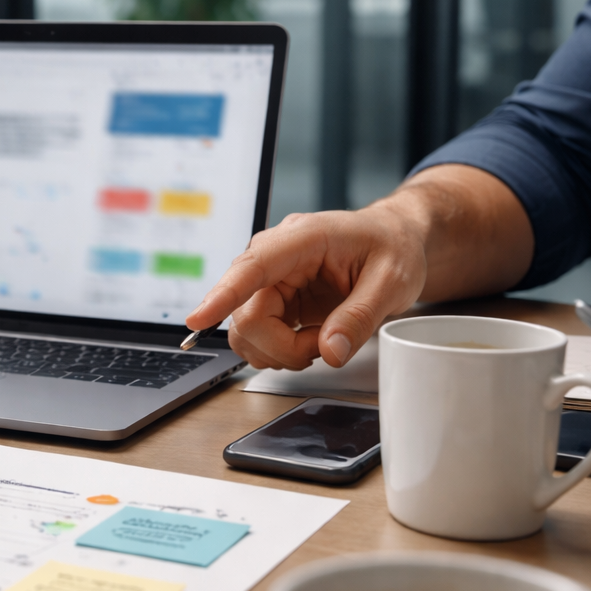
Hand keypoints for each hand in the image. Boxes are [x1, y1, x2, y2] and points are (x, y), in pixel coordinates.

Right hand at [183, 166, 533, 370]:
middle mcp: (274, 257)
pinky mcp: (271, 299)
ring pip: (246, 331)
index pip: (253, 268)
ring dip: (280, 351)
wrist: (393, 239)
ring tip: (322, 341)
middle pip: (247, 315)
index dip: (223, 296)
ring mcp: (269, 280)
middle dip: (283, 346)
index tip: (197, 320)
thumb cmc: (393, 248)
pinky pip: (256, 335)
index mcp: (302, 238)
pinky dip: (280, 351)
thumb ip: (360, 316)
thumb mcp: (393, 281)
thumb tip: (331, 352)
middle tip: (328, 346)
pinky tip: (309, 340)